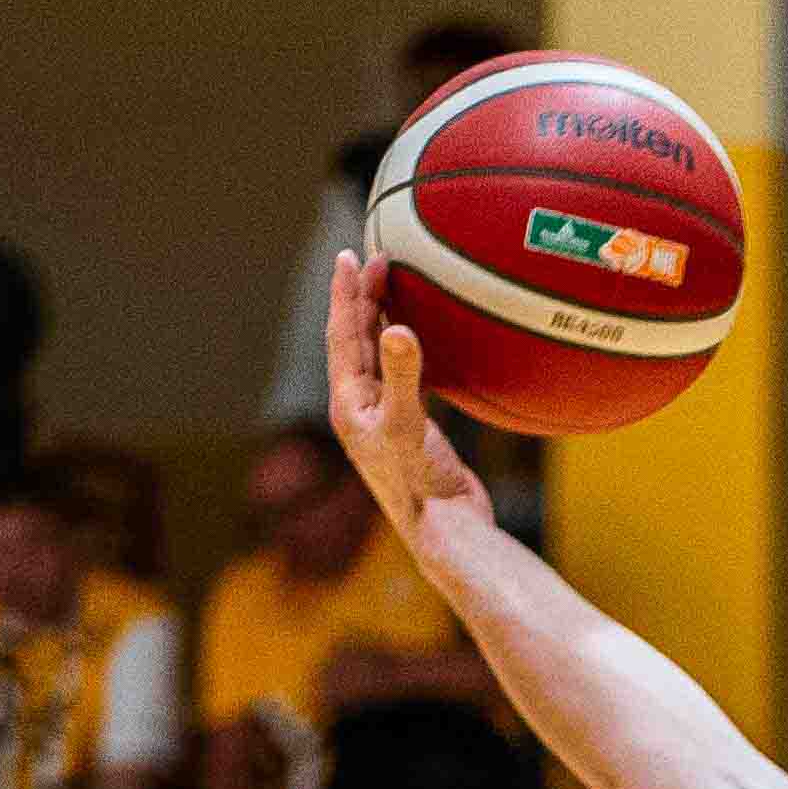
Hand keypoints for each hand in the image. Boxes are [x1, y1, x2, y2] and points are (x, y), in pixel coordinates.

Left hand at [327, 252, 493, 560]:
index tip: (349, 256)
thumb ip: (403, 374)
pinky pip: (401, 378)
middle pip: (355, 341)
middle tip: (376, 261)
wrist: (446, 532)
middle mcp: (359, 409)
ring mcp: (383, 420)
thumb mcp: (408, 424)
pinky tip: (419, 341)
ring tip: (392, 290)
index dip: (345, 294)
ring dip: (382, 321)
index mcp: (348, 404)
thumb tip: (397, 327)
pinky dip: (406, 352)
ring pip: (376, 358)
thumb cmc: (422, 484)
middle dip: (362, 299)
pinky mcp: (410, 431)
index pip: (342, 335)